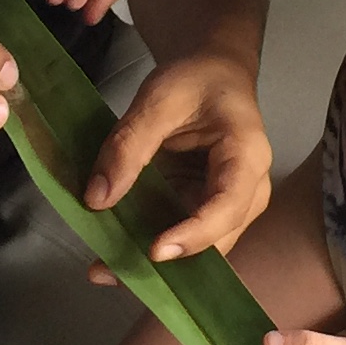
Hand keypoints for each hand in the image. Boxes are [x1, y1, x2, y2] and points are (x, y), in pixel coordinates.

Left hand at [78, 49, 268, 270]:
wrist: (214, 73)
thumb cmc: (197, 79)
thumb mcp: (158, 99)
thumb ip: (128, 146)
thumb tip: (97, 199)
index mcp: (247, 156)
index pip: (228, 205)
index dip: (195, 234)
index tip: (155, 251)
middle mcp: (248, 190)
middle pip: (216, 239)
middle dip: (165, 262)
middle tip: (109, 272)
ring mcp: (229, 205)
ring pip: (198, 248)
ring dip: (152, 263)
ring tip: (103, 269)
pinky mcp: (205, 209)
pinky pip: (181, 236)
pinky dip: (148, 245)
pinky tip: (112, 256)